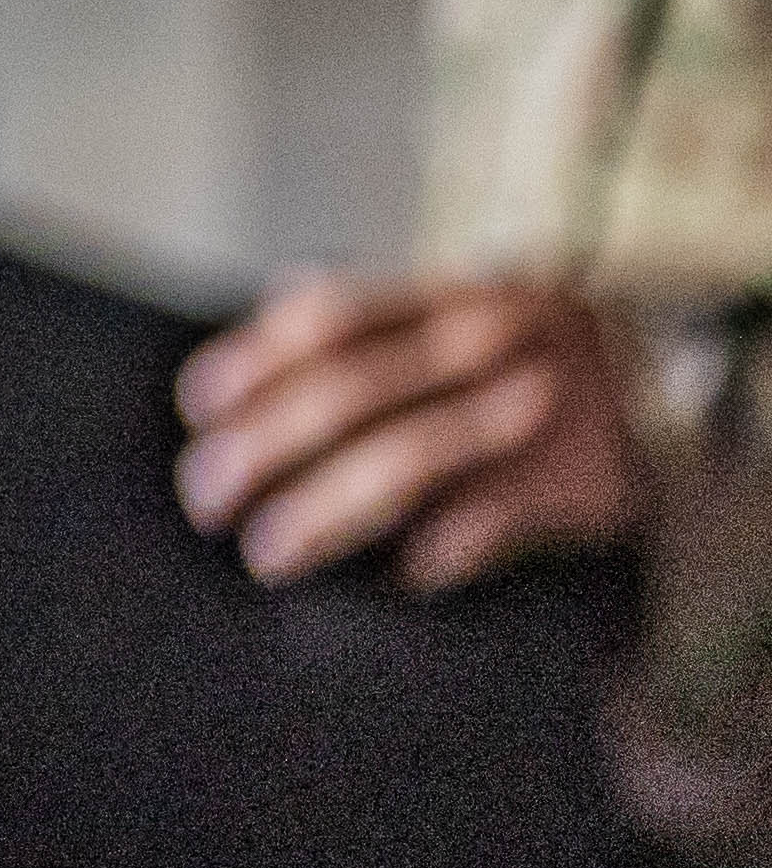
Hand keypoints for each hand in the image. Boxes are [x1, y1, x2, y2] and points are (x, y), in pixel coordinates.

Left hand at [177, 267, 648, 588]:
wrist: (669, 382)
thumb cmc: (528, 352)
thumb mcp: (460, 308)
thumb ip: (370, 316)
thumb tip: (256, 325)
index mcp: (447, 295)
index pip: (328, 318)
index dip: (251, 360)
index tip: (198, 409)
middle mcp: (486, 344)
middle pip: (347, 395)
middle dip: (262, 452)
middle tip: (205, 498)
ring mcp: (532, 413)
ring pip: (405, 463)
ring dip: (324, 513)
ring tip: (268, 551)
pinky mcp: (576, 484)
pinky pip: (482, 524)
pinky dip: (428, 551)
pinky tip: (392, 572)